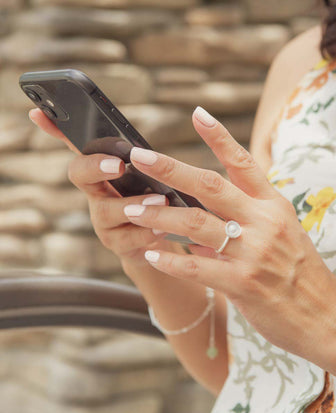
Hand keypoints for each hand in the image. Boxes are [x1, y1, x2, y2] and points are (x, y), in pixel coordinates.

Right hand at [28, 108, 171, 266]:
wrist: (157, 240)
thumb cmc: (149, 198)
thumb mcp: (146, 173)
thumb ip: (140, 153)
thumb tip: (139, 126)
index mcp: (102, 173)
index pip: (76, 146)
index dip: (56, 130)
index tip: (42, 115)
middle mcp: (96, 195)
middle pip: (79, 175)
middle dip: (95, 167)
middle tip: (118, 164)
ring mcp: (104, 222)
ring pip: (107, 211)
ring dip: (133, 204)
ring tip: (160, 199)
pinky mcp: (118, 245)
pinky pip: (128, 240)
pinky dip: (147, 233)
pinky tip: (164, 228)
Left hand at [123, 106, 335, 361]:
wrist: (327, 317)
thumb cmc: (301, 273)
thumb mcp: (280, 238)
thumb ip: (242, 226)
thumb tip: (198, 237)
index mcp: (273, 206)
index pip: (243, 163)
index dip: (219, 137)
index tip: (197, 113)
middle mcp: (264, 222)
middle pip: (210, 186)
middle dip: (171, 169)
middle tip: (139, 156)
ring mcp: (254, 252)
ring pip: (196, 224)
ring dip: (159, 216)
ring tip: (132, 210)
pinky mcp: (243, 284)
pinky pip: (197, 267)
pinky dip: (171, 260)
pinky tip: (151, 255)